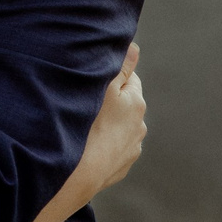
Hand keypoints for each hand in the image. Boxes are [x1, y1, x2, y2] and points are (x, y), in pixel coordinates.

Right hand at [71, 43, 145, 199]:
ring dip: (108, 125)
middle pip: (125, 105)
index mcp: (137, 103)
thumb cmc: (90, 125)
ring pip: (119, 129)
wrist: (81, 173)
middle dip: (111, 103)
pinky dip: (104, 146)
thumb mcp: (105, 87)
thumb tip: (134, 48)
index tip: (94, 82)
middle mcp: (140, 126)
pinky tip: (88, 145)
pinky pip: (112, 150)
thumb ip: (121, 66)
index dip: (112, 77)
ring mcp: (131, 150)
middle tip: (87, 104)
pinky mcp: (120, 168)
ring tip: (86, 127)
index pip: (129, 78)